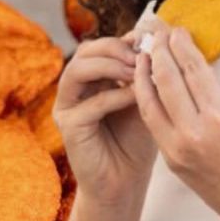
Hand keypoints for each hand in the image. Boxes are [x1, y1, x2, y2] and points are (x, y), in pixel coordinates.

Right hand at [53, 33, 157, 203]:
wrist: (126, 181)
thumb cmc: (136, 140)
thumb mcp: (145, 100)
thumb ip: (144, 73)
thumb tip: (152, 39)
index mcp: (92, 79)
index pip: (100, 46)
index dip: (124, 41)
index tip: (151, 44)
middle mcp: (75, 89)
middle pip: (85, 52)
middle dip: (115, 49)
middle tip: (142, 56)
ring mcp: (67, 107)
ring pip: (77, 71)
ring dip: (110, 67)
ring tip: (137, 72)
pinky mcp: (69, 127)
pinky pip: (88, 105)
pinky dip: (114, 96)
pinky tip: (136, 97)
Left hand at [131, 27, 219, 220]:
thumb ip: (217, 98)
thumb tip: (195, 74)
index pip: (193, 69)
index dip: (181, 44)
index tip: (176, 30)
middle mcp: (196, 131)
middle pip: (167, 79)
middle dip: (158, 52)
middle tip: (155, 34)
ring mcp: (179, 148)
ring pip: (150, 101)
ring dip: (143, 75)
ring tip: (142, 55)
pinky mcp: (171, 162)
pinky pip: (154, 123)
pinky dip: (148, 101)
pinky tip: (146, 87)